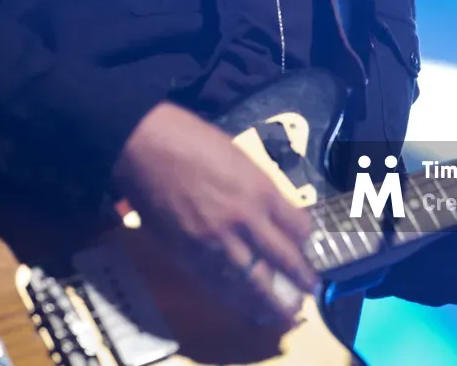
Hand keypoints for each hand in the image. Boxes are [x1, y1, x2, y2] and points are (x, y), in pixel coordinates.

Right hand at [111, 102, 317, 329]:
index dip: (306, 239)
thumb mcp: (240, 159)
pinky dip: (237, 300)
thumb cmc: (193, 142)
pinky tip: (247, 309)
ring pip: (254, 282)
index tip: (307, 246)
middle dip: (300, 279)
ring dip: (272, 301)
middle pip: (284, 260)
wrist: (146, 148)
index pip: (298, 226)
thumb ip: (258, 189)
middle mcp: (246, 221)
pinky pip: (220, 285)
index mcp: (261, 191)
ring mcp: (218, 242)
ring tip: (285, 314)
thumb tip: (272, 212)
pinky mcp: (190, 255)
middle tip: (309, 291)